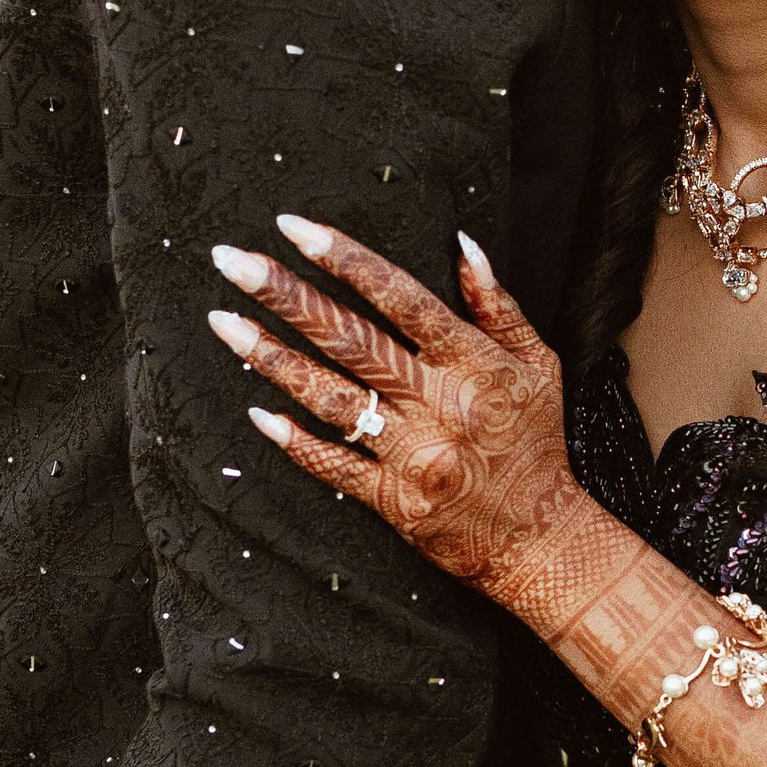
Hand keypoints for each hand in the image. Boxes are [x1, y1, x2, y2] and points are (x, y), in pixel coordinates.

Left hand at [208, 219, 585, 606]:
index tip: (295, 228)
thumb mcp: (536, 365)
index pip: (401, 298)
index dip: (346, 259)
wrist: (543, 538)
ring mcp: (411, 454)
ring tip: (223, 321)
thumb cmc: (537, 444)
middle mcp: (438, 404)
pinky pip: (334, 466)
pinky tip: (256, 413)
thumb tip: (463, 243)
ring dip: (273, 358)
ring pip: (331, 397)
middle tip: (233, 261)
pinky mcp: (392, 500)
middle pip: (352, 339)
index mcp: (473, 363)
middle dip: (287, 295)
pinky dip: (295, 440)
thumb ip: (497, 305)